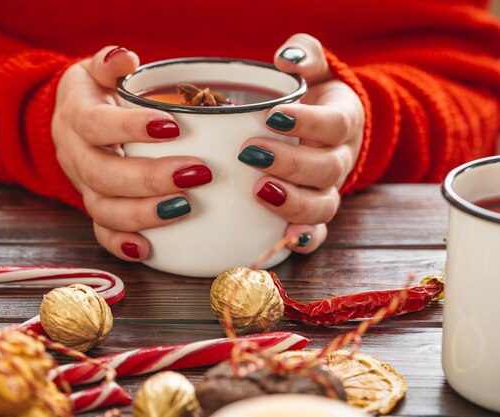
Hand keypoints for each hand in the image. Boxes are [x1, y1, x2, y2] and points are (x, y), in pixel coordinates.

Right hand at [51, 46, 212, 261]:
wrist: (70, 122)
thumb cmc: (96, 94)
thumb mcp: (97, 70)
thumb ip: (109, 63)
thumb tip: (125, 57)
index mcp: (76, 118)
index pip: (96, 124)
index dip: (130, 128)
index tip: (173, 127)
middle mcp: (75, 156)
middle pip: (103, 175)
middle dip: (150, 178)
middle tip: (197, 173)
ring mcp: (83, 187)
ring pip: (103, 209)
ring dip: (144, 213)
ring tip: (185, 206)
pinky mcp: (94, 208)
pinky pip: (101, 233)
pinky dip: (122, 245)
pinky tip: (149, 250)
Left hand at [238, 34, 363, 252]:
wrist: (326, 125)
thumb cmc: (311, 96)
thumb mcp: (314, 67)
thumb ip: (305, 54)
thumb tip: (285, 58)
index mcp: (342, 121)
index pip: (334, 124)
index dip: (308, 122)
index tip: (273, 116)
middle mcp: (339, 159)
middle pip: (326, 169)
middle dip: (289, 164)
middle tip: (250, 153)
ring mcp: (329, 190)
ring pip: (323, 206)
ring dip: (292, 203)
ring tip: (259, 191)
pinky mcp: (315, 214)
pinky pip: (318, 233)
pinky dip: (305, 240)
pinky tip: (285, 240)